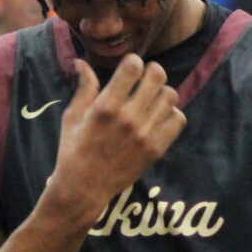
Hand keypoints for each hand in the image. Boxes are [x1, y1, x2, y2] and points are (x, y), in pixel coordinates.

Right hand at [50, 55, 187, 217]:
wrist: (84, 189)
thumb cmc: (74, 151)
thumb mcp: (73, 117)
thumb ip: (84, 88)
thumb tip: (81, 62)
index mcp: (106, 106)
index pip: (133, 66)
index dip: (133, 62)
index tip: (129, 69)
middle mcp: (128, 118)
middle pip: (158, 76)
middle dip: (152, 72)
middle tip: (145, 80)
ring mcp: (145, 135)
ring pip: (170, 96)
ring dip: (162, 93)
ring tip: (151, 100)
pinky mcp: (156, 149)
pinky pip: (178, 119)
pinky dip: (171, 114)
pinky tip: (158, 118)